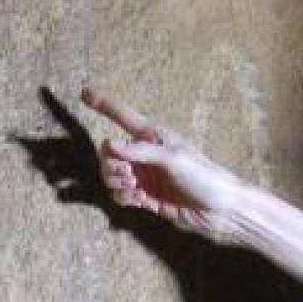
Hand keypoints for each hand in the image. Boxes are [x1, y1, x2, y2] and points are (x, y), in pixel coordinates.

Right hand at [81, 87, 242, 243]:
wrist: (219, 209)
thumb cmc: (203, 176)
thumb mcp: (173, 158)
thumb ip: (140, 151)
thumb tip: (109, 144)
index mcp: (153, 136)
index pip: (122, 116)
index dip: (103, 104)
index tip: (83, 92)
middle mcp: (144, 154)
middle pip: (108, 153)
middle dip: (110, 164)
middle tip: (128, 174)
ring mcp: (144, 176)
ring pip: (110, 175)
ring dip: (116, 182)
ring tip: (135, 189)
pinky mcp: (145, 197)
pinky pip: (120, 194)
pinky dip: (123, 197)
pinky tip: (139, 200)